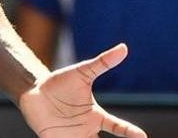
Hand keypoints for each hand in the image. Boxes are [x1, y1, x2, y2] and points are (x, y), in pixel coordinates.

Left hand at [19, 44, 146, 136]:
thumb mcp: (82, 72)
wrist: (35, 91)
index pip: (116, 126)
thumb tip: (123, 48)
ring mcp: (72, 137)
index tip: (142, 136)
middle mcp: (86, 130)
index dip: (129, 132)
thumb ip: (102, 63)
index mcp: (95, 116)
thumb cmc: (61, 82)